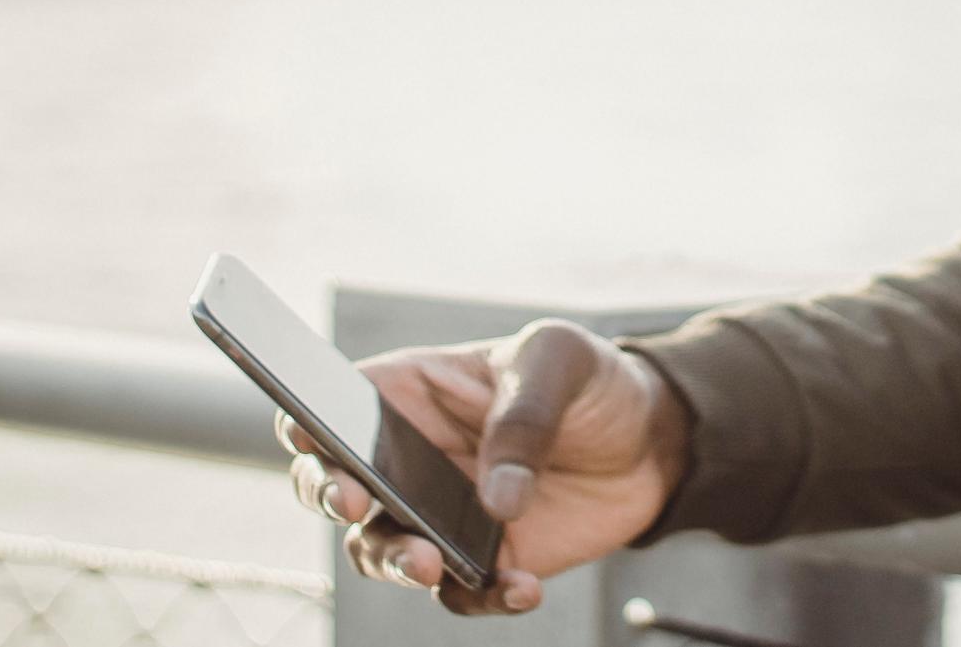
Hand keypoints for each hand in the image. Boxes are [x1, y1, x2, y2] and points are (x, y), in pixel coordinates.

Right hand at [283, 320, 691, 617]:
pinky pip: (458, 593)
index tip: (315, 443)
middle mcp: (408, 457)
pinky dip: (480, 597)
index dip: (307, 425)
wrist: (653, 441)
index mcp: (410, 391)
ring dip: (395, 562)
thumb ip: (525, 417)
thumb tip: (495, 499)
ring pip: (380, 551)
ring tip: (432, 564)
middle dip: (329, 497)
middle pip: (331, 485)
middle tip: (360, 505)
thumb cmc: (591, 380)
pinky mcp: (480, 560)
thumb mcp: (561, 362)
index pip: (331, 405)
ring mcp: (438, 515)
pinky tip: (521, 588)